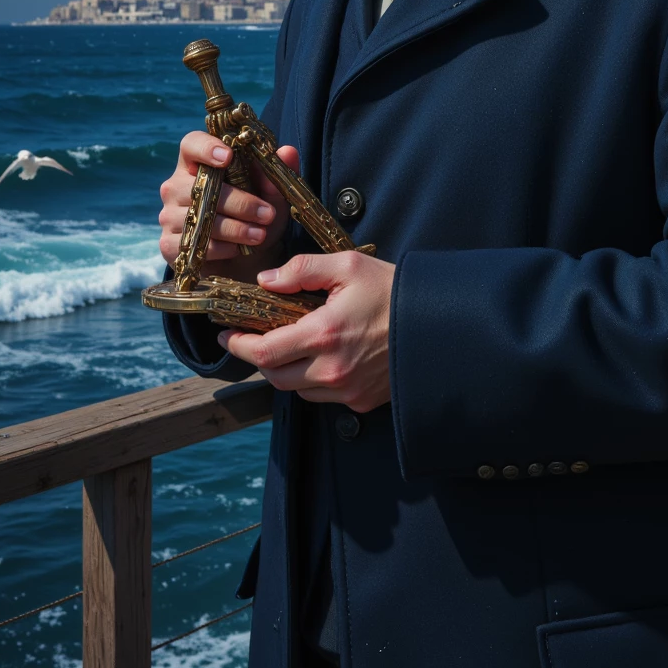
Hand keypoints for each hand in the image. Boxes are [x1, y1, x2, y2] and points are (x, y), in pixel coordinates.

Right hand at [158, 131, 299, 265]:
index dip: (206, 147)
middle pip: (201, 186)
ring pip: (200, 217)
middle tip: (268, 214)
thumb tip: (288, 151)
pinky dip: (221, 247)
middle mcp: (177, 185)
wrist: (246, 259)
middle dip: (240, 201)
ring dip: (236, 228)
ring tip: (260, 235)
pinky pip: (195, 243)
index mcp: (197, 163)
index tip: (228, 157)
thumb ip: (276, 173)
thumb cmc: (254, 216)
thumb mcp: (271, 195)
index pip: (191, 144)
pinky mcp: (168, 244)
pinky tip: (238, 249)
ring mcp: (169, 215)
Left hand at [218, 251, 394, 412]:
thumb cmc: (395, 292)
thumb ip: (302, 270)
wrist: (439, 325)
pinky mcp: (361, 401)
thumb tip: (266, 280)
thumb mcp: (349, 266)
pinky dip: (311, 381)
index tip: (228, 334)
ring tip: (288, 346)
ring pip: (296, 390)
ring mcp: (347, 390)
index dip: (239, 344)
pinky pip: (322, 397)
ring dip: (285, 370)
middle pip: (273, 376)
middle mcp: (332, 370)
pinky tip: (320, 358)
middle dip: (258, 358)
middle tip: (251, 338)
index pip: (263, 351)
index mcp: (324, 335)